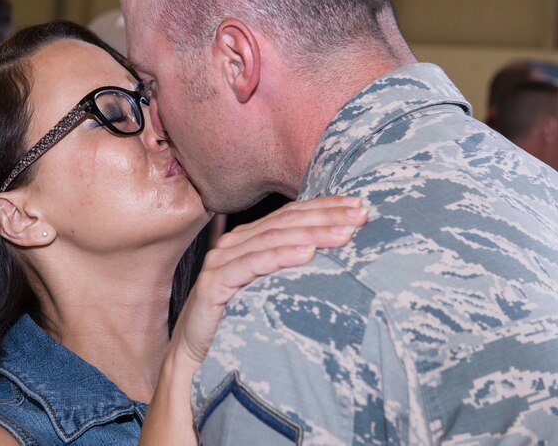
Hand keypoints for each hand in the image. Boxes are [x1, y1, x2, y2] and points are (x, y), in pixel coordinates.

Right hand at [139, 196, 368, 445]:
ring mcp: (222, 261)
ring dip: (312, 233)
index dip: (325, 207)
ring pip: (273, 238)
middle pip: (286, 222)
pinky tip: (308, 253)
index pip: (292, 214)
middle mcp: (234, 243)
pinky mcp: (213, 283)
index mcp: (249, 239)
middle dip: (327, 216)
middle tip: (362, 214)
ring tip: (344, 233)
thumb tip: (339, 254)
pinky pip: (252, 265)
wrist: (196, 353)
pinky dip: (281, 256)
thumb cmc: (239, 320)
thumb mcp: (271, 289)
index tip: (360, 205)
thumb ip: (293, 267)